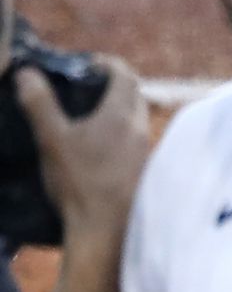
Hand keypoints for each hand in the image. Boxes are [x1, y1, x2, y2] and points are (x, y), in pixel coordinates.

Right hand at [17, 57, 148, 242]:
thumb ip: (40, 105)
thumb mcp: (52, 139)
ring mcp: (144, 148)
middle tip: (85, 86)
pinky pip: (133, 138)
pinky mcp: (142, 168)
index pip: (125, 74)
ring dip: (116, 109)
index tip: (88, 63)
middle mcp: (139, 126)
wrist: (106, 228)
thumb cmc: (80, 180)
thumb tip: (27, 73)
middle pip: (133, 93)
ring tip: (87, 115)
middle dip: (113, 84)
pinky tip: (97, 146)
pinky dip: (118, 132)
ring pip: (134, 117)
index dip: (108, 64)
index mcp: (122, 113)